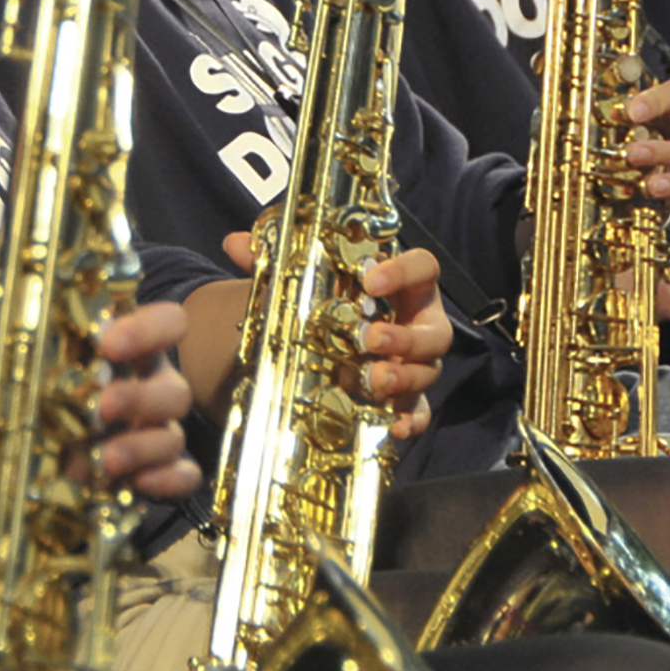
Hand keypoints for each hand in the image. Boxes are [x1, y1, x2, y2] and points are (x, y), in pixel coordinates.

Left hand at [0, 262, 199, 498]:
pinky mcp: (150, 474)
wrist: (14, 439)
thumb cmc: (30, 378)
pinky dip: (168, 481)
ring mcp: (153, 432)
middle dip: (140, 395)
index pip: (167, 323)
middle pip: (174, 387)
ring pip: (174, 435)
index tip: (107, 340)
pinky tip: (139, 485)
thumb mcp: (6, 344)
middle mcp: (149, 385)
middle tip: (100, 405)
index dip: (148, 328)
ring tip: (104, 459)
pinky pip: (182, 477)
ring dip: (145, 445)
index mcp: (128, 344)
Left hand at [223, 234, 447, 438]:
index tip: (370, 280)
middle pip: (435, 330)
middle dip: (404, 337)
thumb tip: (235, 244)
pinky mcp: (407, 397)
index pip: (423, 267)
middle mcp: (418, 323)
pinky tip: (393, 426)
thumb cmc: (331, 301)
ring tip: (372, 381)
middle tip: (368, 339)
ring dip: (403, 377)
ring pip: (427, 371)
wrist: (328, 339)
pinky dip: (410, 419)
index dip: (403, 271)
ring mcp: (416, 363)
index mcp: (402, 286)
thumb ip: (274, 261)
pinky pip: (419, 410)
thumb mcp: (303, 280)